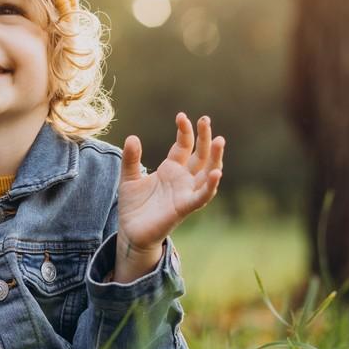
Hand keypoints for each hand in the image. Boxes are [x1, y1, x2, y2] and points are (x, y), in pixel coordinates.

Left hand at [118, 113, 224, 251]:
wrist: (131, 232)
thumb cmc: (134, 205)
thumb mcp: (128, 178)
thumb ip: (131, 159)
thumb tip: (132, 137)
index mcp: (171, 168)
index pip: (183, 145)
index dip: (185, 131)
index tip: (181, 116)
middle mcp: (183, 178)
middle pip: (200, 155)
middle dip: (205, 137)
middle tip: (206, 119)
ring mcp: (186, 192)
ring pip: (207, 172)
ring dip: (215, 157)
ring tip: (220, 140)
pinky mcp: (185, 207)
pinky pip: (202, 196)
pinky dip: (211, 185)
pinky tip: (216, 172)